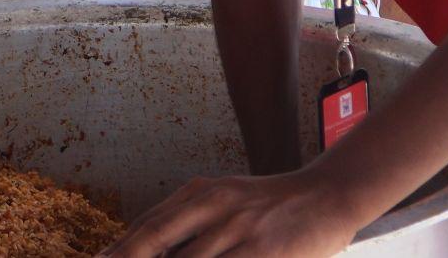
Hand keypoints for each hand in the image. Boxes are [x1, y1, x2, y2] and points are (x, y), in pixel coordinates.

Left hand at [104, 169, 366, 257]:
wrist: (329, 195)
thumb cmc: (271, 206)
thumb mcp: (225, 200)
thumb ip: (187, 221)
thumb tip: (142, 244)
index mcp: (199, 194)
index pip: (147, 227)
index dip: (118, 251)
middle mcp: (212, 207)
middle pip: (155, 243)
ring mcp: (237, 231)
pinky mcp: (262, 253)